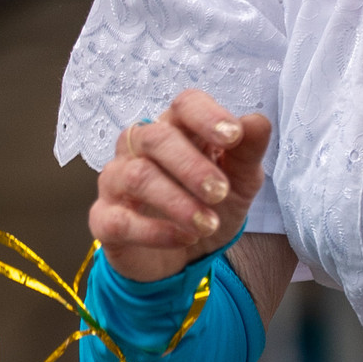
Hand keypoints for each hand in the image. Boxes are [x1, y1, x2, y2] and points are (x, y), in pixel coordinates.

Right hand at [90, 91, 272, 280]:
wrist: (186, 255)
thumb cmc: (209, 205)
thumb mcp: (240, 181)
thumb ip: (248, 152)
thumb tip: (258, 122)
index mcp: (178, 129)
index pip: (185, 106)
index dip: (206, 116)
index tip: (233, 136)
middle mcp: (140, 147)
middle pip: (156, 138)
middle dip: (191, 165)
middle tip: (220, 191)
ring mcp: (117, 181)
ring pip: (137, 176)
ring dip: (177, 202)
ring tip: (207, 223)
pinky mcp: (105, 218)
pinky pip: (120, 220)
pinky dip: (156, 231)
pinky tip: (185, 238)